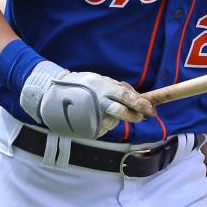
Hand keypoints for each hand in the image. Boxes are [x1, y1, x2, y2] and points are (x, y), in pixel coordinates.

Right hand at [23, 62, 154, 138]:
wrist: (55, 94)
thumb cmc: (82, 84)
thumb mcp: (100, 79)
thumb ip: (116, 88)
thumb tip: (135, 96)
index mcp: (103, 88)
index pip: (126, 96)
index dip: (140, 103)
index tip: (151, 109)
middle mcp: (98, 102)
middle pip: (121, 112)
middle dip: (133, 115)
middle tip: (140, 117)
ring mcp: (91, 116)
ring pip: (112, 121)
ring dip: (114, 118)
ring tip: (104, 109)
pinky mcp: (85, 127)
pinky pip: (102, 127)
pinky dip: (104, 123)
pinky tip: (96, 115)